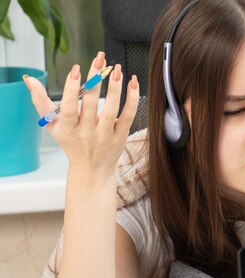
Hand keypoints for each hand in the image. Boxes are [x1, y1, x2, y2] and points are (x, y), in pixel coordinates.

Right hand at [23, 51, 139, 175]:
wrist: (92, 169)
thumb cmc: (72, 143)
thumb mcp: (52, 126)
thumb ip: (40, 102)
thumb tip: (29, 79)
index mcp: (68, 128)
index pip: (69, 108)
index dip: (71, 88)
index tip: (76, 70)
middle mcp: (87, 132)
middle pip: (90, 104)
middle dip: (95, 79)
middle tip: (100, 60)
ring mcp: (105, 135)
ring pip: (111, 110)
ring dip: (115, 88)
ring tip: (116, 69)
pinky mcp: (121, 135)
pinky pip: (128, 115)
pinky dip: (132, 99)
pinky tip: (133, 83)